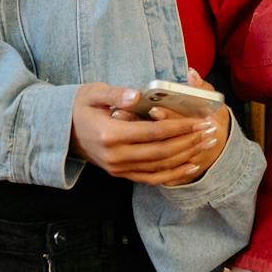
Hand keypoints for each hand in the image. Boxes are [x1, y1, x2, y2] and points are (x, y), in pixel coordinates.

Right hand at [69, 81, 224, 185]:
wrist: (59, 131)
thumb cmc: (79, 106)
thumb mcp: (93, 93)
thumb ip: (116, 94)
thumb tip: (137, 95)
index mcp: (110, 134)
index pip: (154, 132)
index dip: (180, 127)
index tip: (201, 120)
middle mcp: (115, 156)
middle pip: (162, 152)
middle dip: (190, 141)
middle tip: (212, 130)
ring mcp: (118, 168)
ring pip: (160, 167)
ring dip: (187, 156)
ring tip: (208, 144)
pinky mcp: (120, 174)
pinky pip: (151, 178)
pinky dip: (173, 174)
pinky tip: (192, 165)